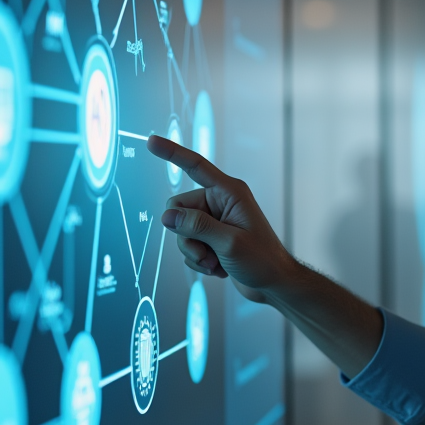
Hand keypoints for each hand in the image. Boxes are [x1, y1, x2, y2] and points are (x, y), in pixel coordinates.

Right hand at [147, 135, 294, 302]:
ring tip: (217, 262)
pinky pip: (188, 245)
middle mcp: (220, 202)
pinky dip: (200, 260)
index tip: (151, 141)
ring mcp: (215, 220)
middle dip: (187, 237)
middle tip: (208, 253)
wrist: (274, 284)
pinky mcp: (211, 237)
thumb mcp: (229, 243)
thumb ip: (197, 227)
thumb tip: (167, 216)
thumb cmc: (262, 260)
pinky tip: (219, 267)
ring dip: (195, 253)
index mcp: (230, 192)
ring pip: (180, 231)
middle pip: (178, 209)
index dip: (172, 153)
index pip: (196, 167)